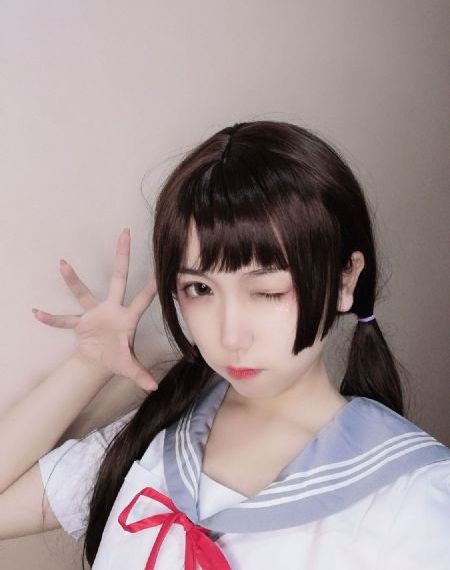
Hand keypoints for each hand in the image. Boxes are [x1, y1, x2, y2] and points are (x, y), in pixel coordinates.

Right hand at [32, 229, 157, 390]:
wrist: (100, 361)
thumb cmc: (118, 359)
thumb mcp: (130, 367)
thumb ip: (141, 375)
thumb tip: (153, 387)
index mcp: (128, 318)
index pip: (143, 300)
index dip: (152, 288)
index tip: (161, 271)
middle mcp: (112, 309)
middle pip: (118, 278)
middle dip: (122, 257)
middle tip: (125, 233)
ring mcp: (94, 313)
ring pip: (83, 293)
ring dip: (73, 281)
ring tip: (62, 264)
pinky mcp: (79, 323)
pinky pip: (63, 320)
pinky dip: (51, 319)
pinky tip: (36, 313)